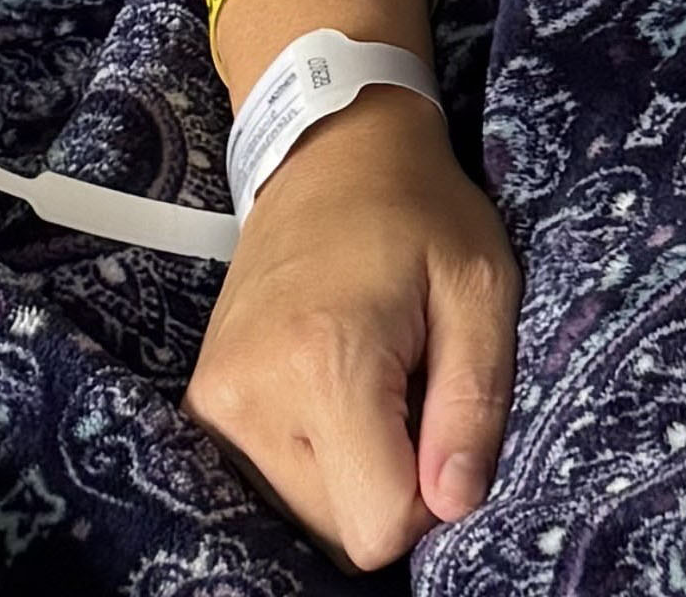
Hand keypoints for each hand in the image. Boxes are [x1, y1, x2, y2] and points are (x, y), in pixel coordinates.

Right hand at [187, 86, 519, 566]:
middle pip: (340, 530)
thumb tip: (455, 505)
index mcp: (325, 365)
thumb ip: (475, 403)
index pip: (379, 524)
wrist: (329, 154)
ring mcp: (215, 406)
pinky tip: (335, 388)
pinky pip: (271, 485)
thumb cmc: (420, 212)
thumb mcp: (482, 286)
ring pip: (305, 516)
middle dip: (392, 480)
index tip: (443, 418)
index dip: (433, 495)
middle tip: (410, 384)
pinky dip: (316, 458)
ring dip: (353, 470)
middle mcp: (250, 399)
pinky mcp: (203, 406)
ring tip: (375, 378)